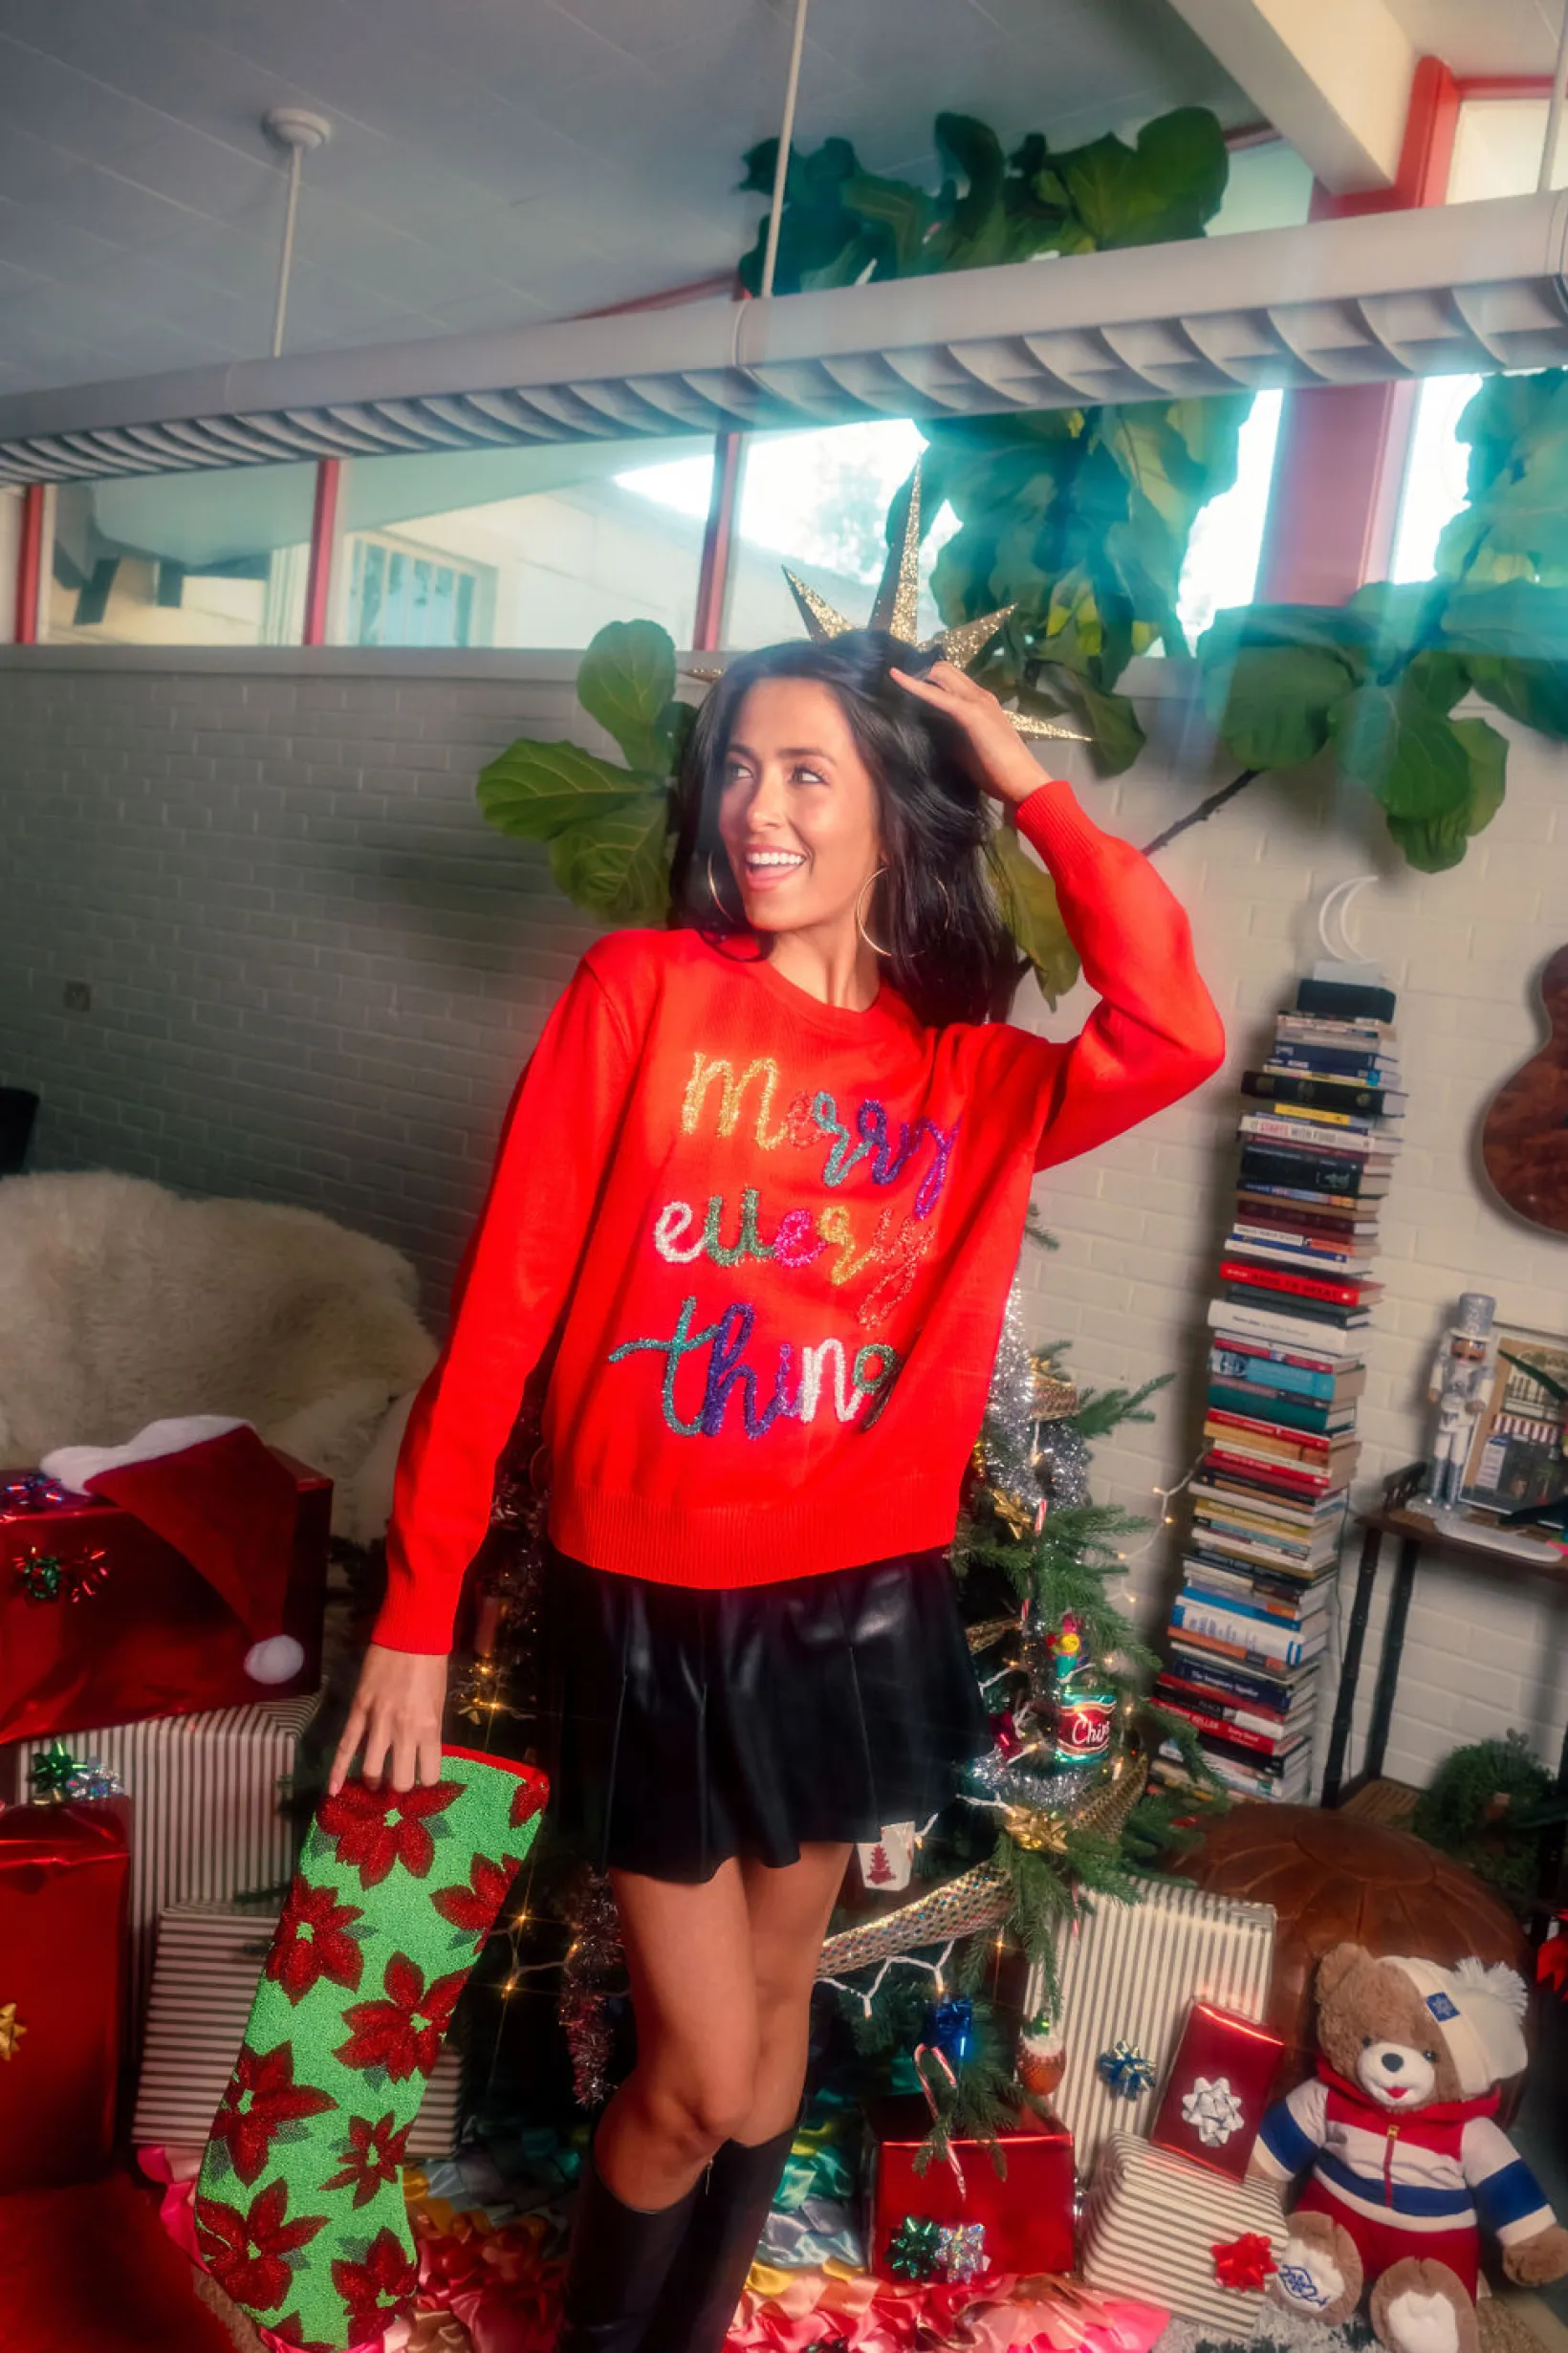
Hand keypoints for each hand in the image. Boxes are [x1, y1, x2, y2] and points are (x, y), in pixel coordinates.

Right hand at [330, 1644, 447, 1795]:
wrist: (410, 1634)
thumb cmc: (431, 1666)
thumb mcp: (438, 1703)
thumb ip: (429, 1731)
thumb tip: (419, 1755)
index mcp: (430, 1728)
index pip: (429, 1775)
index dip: (425, 1780)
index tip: (421, 1777)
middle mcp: (404, 1732)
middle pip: (399, 1780)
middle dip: (398, 1786)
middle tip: (396, 1780)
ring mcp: (378, 1723)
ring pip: (371, 1769)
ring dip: (373, 1780)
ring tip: (374, 1781)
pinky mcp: (358, 1712)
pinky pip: (346, 1747)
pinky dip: (338, 1771)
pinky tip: (333, 1790)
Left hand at [889, 658, 1045, 809]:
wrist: (1022, 782)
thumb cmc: (997, 772)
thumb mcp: (965, 749)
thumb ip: (948, 735)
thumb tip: (924, 731)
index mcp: (980, 702)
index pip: (951, 679)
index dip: (927, 677)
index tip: (903, 679)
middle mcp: (979, 695)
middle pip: (944, 670)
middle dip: (919, 670)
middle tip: (893, 680)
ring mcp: (976, 701)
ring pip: (941, 673)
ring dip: (917, 674)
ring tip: (891, 678)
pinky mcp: (970, 713)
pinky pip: (936, 694)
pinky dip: (914, 685)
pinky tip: (895, 677)